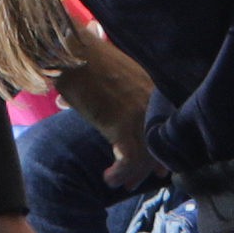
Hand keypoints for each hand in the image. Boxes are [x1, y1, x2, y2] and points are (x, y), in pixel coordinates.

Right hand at [55, 24, 168, 190]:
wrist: (69, 49)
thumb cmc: (78, 57)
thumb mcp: (103, 74)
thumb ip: (103, 90)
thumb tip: (72, 103)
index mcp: (148, 86)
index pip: (163, 122)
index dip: (160, 145)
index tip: (157, 164)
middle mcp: (148, 99)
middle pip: (158, 141)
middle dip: (150, 165)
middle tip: (139, 182)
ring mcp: (138, 111)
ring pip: (146, 154)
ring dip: (133, 174)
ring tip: (120, 182)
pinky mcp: (122, 123)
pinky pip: (129, 159)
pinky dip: (120, 173)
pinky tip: (109, 178)